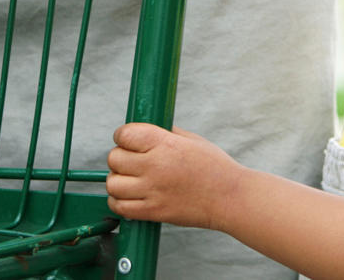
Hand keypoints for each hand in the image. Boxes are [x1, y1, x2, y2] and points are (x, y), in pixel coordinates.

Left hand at [106, 123, 239, 229]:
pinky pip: (119, 207)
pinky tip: (131, 196)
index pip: (124, 134)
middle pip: (114, 158)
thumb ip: (166, 134)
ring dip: (119, 180)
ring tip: (132, 180)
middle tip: (133, 160)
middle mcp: (155, 166)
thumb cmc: (216, 167)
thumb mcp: (193, 140)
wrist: (230, 198)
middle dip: (121, 157)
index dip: (123, 135)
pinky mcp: (153, 211)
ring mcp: (152, 191)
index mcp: (166, 144)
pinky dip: (119, 202)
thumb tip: (145, 130)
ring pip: (113, 183)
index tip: (129, 139)